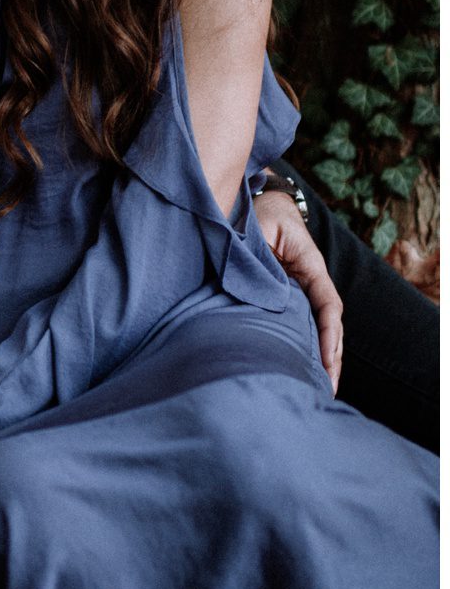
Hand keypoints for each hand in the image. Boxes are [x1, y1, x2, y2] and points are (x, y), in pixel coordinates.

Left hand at [255, 191, 342, 391]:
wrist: (257, 199)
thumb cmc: (257, 213)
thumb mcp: (257, 232)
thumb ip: (258, 260)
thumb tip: (258, 292)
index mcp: (310, 265)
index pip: (328, 305)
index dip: (328, 333)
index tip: (325, 358)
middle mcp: (311, 280)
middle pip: (329, 324)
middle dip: (331, 357)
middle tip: (327, 389)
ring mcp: (302, 289)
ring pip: (318, 327)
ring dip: (322, 357)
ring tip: (321, 389)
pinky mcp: (289, 295)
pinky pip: (303, 322)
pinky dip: (307, 346)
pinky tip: (304, 369)